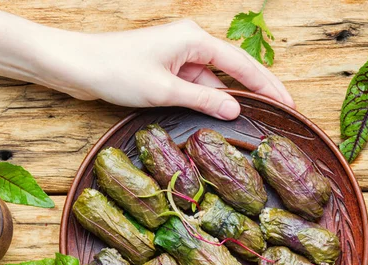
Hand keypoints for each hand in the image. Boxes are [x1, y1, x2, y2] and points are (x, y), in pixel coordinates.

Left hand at [43, 19, 293, 116]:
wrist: (80, 66)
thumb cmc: (117, 71)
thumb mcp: (165, 90)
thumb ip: (203, 101)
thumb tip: (235, 111)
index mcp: (194, 40)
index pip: (242, 64)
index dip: (267, 85)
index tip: (288, 102)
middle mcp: (191, 44)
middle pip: (233, 70)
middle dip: (258, 91)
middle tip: (283, 111)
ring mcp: (179, 58)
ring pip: (214, 82)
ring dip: (231, 101)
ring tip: (257, 121)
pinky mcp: (167, 71)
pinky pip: (197, 87)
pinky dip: (209, 102)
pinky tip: (221, 118)